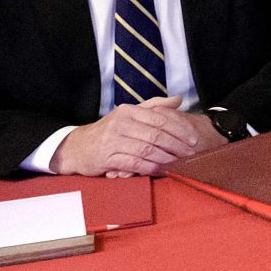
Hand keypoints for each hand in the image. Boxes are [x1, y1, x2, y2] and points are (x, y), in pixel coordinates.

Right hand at [49, 99, 206, 177]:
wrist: (77, 147)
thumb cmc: (109, 131)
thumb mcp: (129, 114)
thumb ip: (154, 106)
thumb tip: (178, 99)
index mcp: (128, 110)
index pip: (160, 118)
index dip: (179, 129)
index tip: (193, 139)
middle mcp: (120, 123)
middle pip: (156, 135)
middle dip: (177, 146)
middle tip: (191, 154)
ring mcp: (112, 140)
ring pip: (146, 149)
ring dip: (166, 158)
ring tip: (180, 164)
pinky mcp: (106, 157)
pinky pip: (133, 163)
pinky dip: (150, 167)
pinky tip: (162, 171)